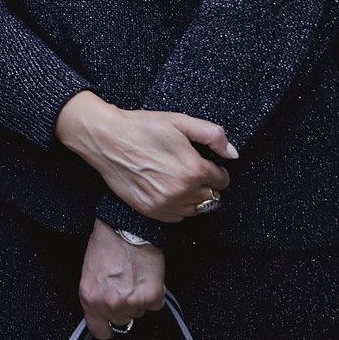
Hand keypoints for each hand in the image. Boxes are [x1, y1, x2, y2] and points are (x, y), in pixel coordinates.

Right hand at [55, 92, 234, 221]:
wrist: (106, 139)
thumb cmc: (142, 127)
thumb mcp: (180, 122)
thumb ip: (213, 135)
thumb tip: (232, 154)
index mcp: (194, 169)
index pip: (222, 181)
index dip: (215, 170)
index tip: (204, 164)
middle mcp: (183, 191)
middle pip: (211, 196)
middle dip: (205, 184)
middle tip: (189, 170)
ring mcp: (166, 203)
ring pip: (196, 209)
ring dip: (193, 197)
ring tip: (178, 180)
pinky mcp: (150, 210)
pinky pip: (178, 217)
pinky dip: (177, 206)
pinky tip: (167, 190)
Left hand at [78, 218, 166, 339]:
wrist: (126, 230)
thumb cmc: (106, 246)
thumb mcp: (89, 275)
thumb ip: (96, 298)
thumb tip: (104, 310)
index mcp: (90, 299)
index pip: (99, 332)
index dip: (106, 327)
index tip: (110, 323)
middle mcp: (110, 304)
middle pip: (122, 321)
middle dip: (124, 308)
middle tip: (123, 288)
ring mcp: (132, 302)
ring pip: (139, 312)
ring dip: (138, 300)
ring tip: (133, 279)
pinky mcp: (152, 296)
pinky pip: (155, 305)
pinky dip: (153, 294)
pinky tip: (145, 278)